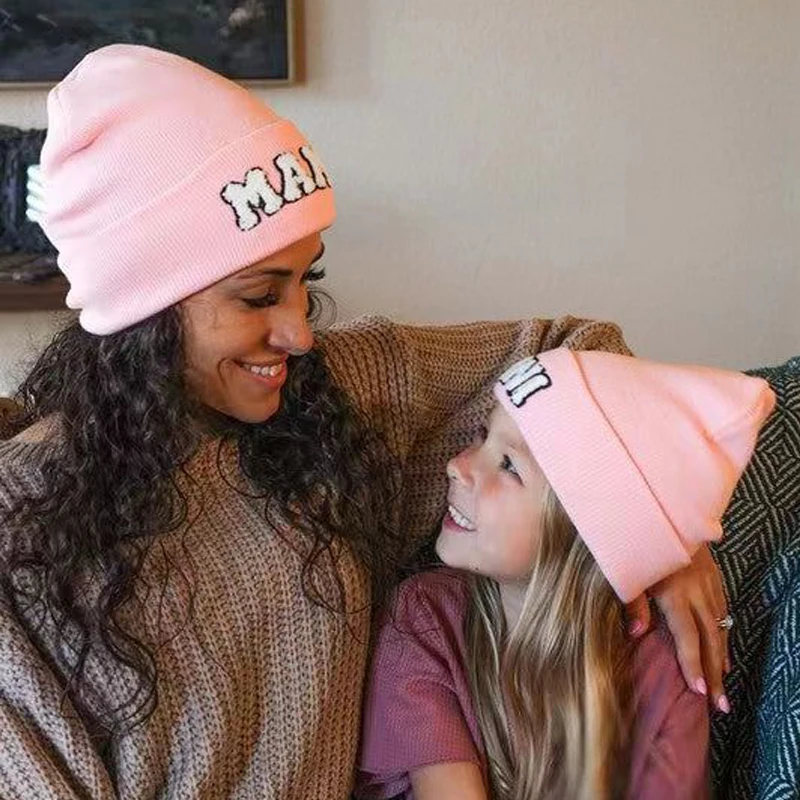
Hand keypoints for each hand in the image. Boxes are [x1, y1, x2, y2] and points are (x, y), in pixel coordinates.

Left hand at [625, 545, 730, 713]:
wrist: (663, 508)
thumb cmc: (636, 540)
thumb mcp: (627, 570)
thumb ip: (632, 602)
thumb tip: (635, 634)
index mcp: (675, 592)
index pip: (687, 637)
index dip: (693, 665)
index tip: (700, 692)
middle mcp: (697, 589)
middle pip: (710, 637)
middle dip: (715, 672)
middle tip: (720, 704)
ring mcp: (707, 580)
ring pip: (719, 623)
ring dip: (721, 653)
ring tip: (722, 681)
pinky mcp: (711, 572)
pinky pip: (721, 606)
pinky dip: (722, 628)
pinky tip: (721, 641)